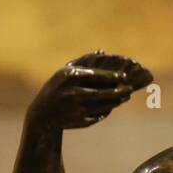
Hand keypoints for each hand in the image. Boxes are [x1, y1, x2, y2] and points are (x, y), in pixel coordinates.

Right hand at [28, 50, 152, 130]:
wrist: (43, 114)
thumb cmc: (57, 87)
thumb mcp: (65, 72)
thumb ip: (84, 61)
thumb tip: (103, 51)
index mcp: (70, 77)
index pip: (96, 75)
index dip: (111, 76)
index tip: (123, 76)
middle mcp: (73, 93)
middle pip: (103, 92)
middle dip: (118, 90)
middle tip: (129, 88)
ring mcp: (77, 108)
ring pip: (103, 105)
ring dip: (116, 101)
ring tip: (125, 96)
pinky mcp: (80, 121)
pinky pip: (99, 115)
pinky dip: (107, 110)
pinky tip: (113, 105)